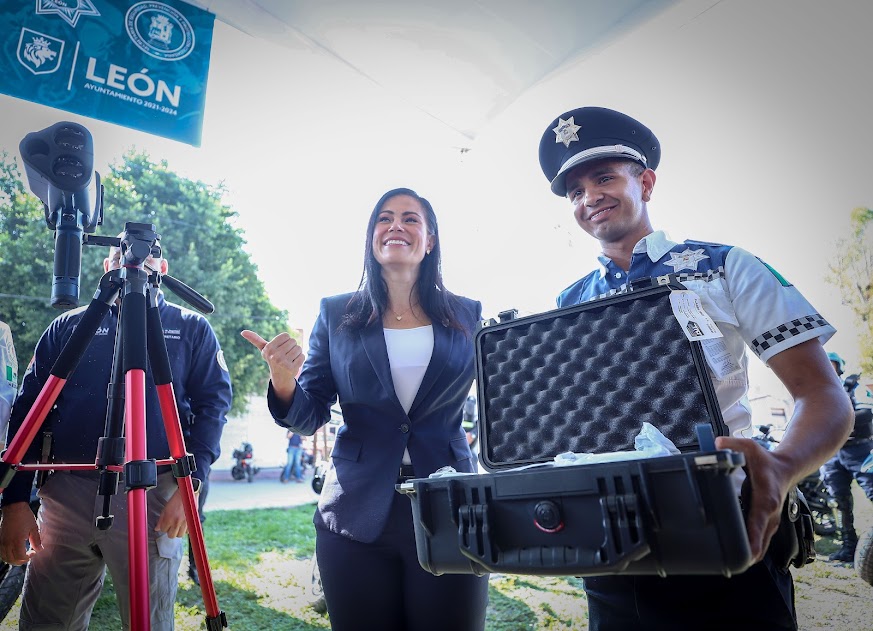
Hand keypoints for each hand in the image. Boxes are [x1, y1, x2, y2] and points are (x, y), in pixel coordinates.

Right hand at [0, 501, 41, 564]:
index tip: (34, 552)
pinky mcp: (0, 539)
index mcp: (16, 541)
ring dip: (13, 560)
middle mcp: (7, 543)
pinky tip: (13, 553)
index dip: (28, 557)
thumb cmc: (25, 516)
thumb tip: (40, 550)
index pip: (20, 557)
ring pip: (5, 558)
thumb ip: (36, 541)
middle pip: (12, 559)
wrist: (14, 507)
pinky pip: (1, 553)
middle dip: (21, 561)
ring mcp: (2, 542)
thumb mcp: (34, 528)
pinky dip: (7, 556)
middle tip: (28, 556)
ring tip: (21, 556)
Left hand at [155, 489, 187, 538]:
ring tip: (178, 526)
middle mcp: (177, 522)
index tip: (165, 524)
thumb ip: (161, 519)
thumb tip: (157, 528)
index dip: (164, 527)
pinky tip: (184, 525)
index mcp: (169, 518)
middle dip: (170, 532)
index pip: (163, 530)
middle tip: (171, 527)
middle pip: (171, 535)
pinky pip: (188, 532)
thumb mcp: (166, 508)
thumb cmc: (176, 499)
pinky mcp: (192, 521)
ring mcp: (185, 522)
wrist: (188, 493)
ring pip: (180, 535)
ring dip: (178, 532)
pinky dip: (185, 530)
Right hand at [241, 330, 304, 403]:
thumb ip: (255, 340)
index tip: (281, 348)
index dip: (285, 341)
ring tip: (290, 359)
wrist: (280, 377)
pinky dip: (300, 359)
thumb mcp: (264, 350)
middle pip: (293, 341)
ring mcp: (283, 363)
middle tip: (286, 355)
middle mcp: (274, 356)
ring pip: (298, 348)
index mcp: (268, 349)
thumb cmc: (272, 359)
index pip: (286, 335)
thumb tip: (243, 332)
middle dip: (291, 347)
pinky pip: (302, 356)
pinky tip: (293, 364)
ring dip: (296, 353)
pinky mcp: (291, 368)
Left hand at [715, 435, 791, 562]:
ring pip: (762, 546)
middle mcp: (771, 515)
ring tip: (730, 566)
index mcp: (765, 499)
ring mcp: (772, 522)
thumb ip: (733, 444)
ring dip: (749, 556)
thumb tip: (717, 444)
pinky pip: (761, 542)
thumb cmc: (765, 460)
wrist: (787, 468)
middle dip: (747, 555)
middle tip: (729, 566)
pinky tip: (738, 558)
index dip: (753, 540)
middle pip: (760, 542)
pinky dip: (751, 550)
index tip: (747, 555)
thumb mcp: (750, 447)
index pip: (758, 523)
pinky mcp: (769, 524)